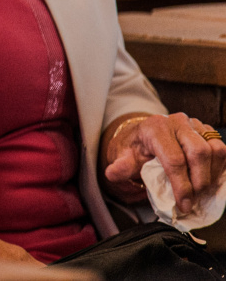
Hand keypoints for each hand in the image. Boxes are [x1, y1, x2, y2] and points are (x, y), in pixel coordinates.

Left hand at [103, 112, 225, 213]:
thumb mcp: (125, 156)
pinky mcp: (208, 131)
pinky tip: (209, 181)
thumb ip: (121, 166)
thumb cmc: (137, 147)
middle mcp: (177, 122)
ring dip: (212, 175)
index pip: (174, 159)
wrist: (146, 133)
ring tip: (201, 192)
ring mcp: (195, 125)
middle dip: (199, 182)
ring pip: (216, 150)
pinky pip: (222, 150)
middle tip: (194, 200)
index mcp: (155, 128)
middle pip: (199, 153)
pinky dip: (219, 168)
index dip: (181, 185)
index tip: (183, 205)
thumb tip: (112, 173)